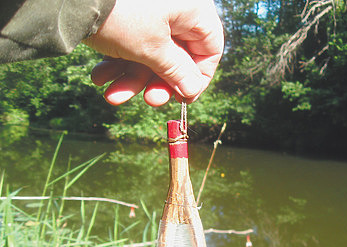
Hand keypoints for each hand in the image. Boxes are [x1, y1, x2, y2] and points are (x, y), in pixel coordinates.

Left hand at [83, 0, 223, 105]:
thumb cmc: (120, 15)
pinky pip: (131, 44)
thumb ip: (177, 72)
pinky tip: (99, 76)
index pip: (209, 49)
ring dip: (131, 78)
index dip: (197, 77)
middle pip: (177, 56)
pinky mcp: (127, 15)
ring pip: (150, 54)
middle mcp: (175, 8)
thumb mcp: (152, 50)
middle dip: (156, 81)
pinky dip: (117, 62)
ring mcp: (150, 11)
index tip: (182, 97)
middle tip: (147, 101)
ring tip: (110, 95)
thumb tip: (192, 91)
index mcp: (193, 10)